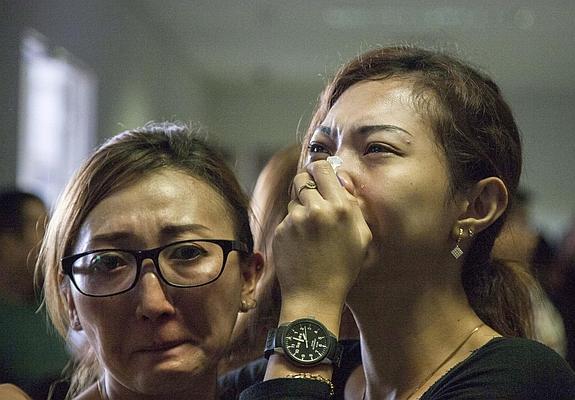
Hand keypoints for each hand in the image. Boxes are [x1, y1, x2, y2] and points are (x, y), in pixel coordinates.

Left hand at [272, 160, 371, 324]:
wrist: (314, 296)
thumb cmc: (342, 267)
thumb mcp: (361, 236)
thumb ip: (353, 204)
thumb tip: (341, 178)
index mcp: (340, 208)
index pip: (322, 168)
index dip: (320, 168)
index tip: (320, 173)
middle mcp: (316, 209)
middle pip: (302, 178)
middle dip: (307, 184)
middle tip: (313, 198)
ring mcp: (295, 220)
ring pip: (293, 199)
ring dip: (300, 208)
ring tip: (310, 232)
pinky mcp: (280, 231)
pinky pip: (286, 218)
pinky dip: (292, 226)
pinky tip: (301, 244)